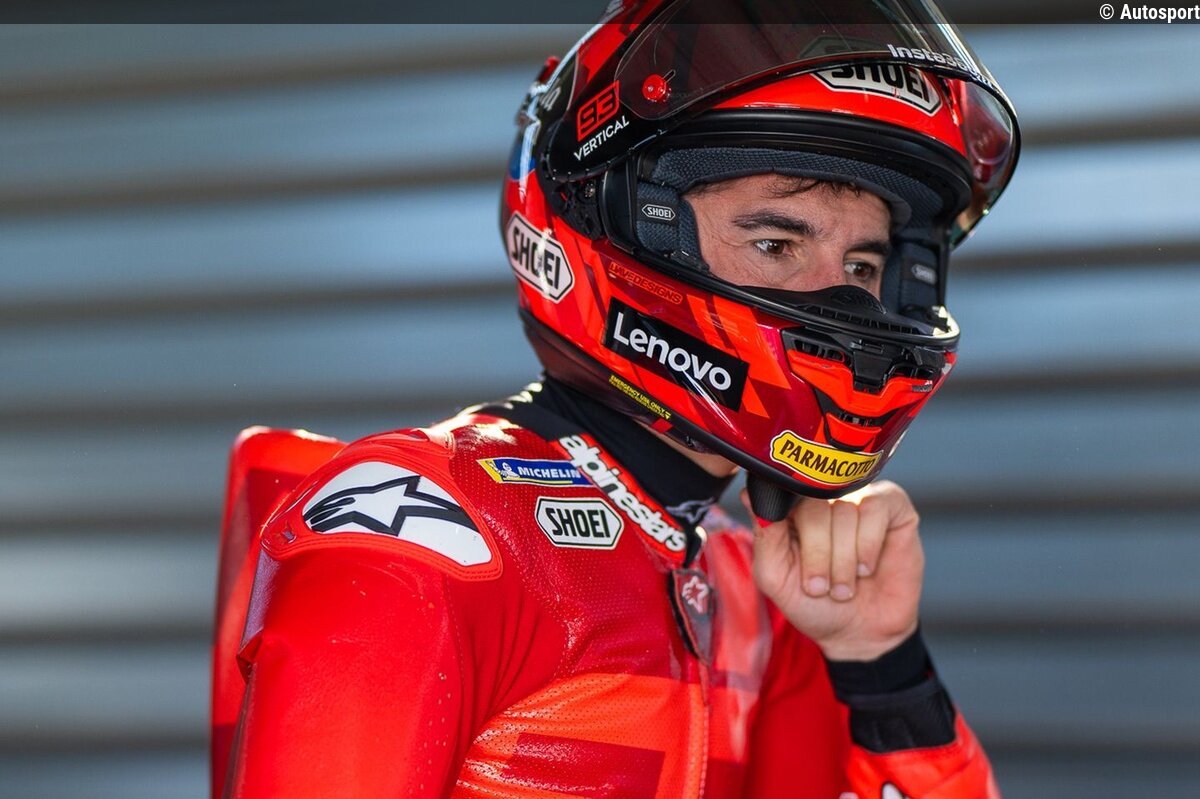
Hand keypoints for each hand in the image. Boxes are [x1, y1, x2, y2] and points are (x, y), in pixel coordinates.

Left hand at [743, 479, 923, 660]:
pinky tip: (867, 568)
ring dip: (844, 560)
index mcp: (790, 508)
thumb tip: (749, 493)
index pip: (780, 495)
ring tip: (845, 586)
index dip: (787, 532)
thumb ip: (764, 535)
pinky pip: (875, 508)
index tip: (792, 565)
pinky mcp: (890, 505)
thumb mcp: (776, 576)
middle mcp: (823, 496)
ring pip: (845, 510)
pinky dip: (868, 545)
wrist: (861, 634)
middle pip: (814, 504)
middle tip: (820, 588)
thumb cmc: (814, 603)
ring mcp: (857, 497)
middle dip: (817, 555)